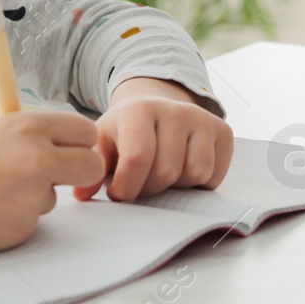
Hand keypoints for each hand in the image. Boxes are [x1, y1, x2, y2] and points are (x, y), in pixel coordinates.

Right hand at [0, 111, 105, 262]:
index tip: (65, 150)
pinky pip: (30, 222)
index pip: (84, 131)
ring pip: (55, 198)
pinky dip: (12, 219)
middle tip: (52, 176)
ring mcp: (30, 199)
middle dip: (78, 172)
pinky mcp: (20, 230)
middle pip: (91, 166)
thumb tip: (48, 140)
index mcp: (26, 127)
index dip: (77, 143)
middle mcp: (36, 160)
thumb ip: (19, 135)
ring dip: (34, 197)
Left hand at [74, 76, 233, 201]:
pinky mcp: (223, 131)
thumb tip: (81, 195)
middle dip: (150, 188)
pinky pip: (215, 175)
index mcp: (139, 110)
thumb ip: (91, 168)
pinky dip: (199, 183)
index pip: (137, 159)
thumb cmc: (126, 132)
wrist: (157, 108)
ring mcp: (202, 119)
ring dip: (176, 186)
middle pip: (166, 172)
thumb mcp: (103, 143)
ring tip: (162, 174)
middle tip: (140, 183)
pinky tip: (183, 170)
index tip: (118, 193)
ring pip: (195, 174)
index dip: (126, 188)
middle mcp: (174, 110)